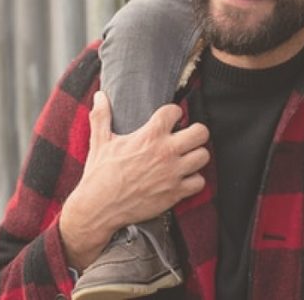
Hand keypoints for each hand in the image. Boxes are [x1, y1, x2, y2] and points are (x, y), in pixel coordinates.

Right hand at [59, 91, 208, 269]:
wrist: (99, 207)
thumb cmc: (100, 173)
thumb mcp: (100, 140)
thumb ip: (102, 115)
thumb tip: (99, 95)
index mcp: (149, 136)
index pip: (175, 111)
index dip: (174, 112)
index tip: (170, 117)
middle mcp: (165, 152)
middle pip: (200, 132)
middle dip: (196, 131)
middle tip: (187, 135)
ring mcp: (172, 173)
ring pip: (203, 156)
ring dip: (196, 155)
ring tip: (186, 156)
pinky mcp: (175, 193)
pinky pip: (199, 182)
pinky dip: (194, 180)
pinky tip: (183, 177)